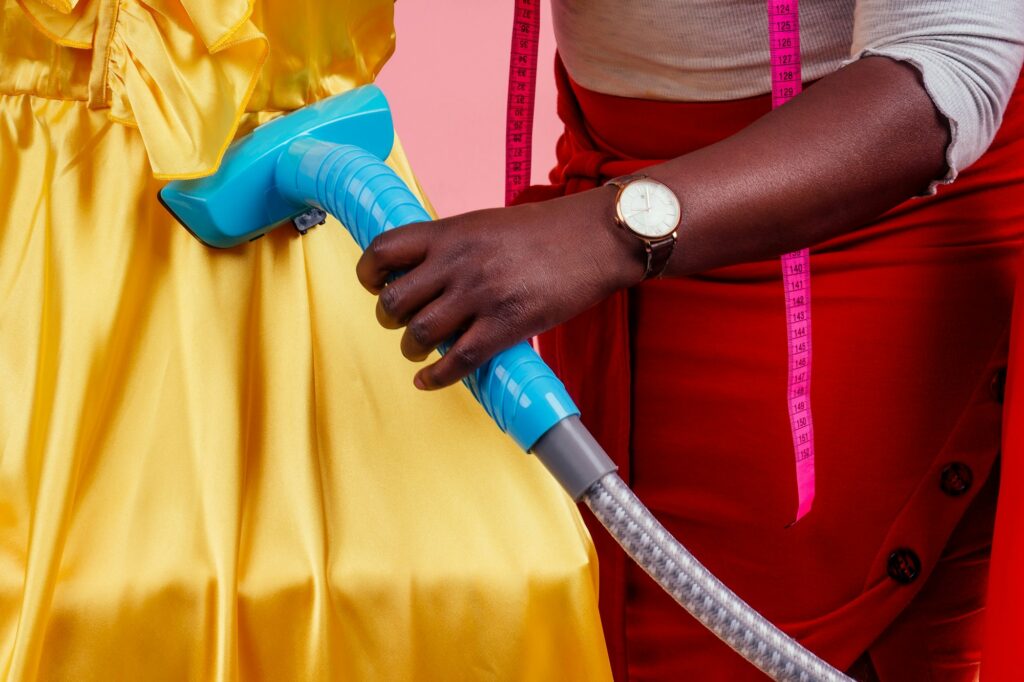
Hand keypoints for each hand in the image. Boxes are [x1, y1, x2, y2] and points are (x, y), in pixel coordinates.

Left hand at [356, 186, 644, 388]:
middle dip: (389, 318)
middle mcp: (457, 262)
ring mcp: (481, 294)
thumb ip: (452, 246)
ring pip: (421, 333)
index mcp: (449, 232)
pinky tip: (429, 381)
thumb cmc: (545, 231)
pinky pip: (459, 360)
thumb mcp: (486, 224)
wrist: (595, 239)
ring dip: (412, 348)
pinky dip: (437, 377)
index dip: (369, 273)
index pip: (384, 250)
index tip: (375, 285)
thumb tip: (423, 273)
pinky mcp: (506, 324)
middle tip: (401, 323)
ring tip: (420, 350)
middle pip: (394, 299)